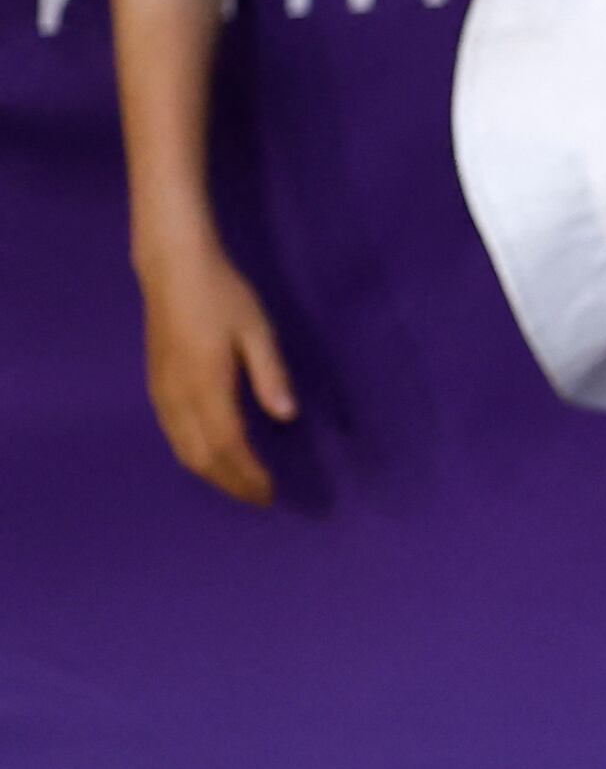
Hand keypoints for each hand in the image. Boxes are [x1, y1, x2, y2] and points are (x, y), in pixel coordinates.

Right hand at [133, 216, 294, 505]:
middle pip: (202, 457)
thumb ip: (270, 374)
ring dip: (211, 474)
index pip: (228, 445)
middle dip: (230, 482)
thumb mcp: (257, 330)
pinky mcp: (155, 386)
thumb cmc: (223, 295)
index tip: (270, 492)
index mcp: (206, 385)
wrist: (173, 271)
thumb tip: (287, 416)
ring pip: (182, 450)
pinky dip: (193, 456)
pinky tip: (211, 457)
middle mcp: (178, 397)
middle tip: (258, 497)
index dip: (248, 474)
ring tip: (239, 484)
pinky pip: (172, 435)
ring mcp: (162, 393)